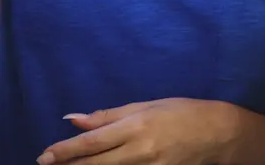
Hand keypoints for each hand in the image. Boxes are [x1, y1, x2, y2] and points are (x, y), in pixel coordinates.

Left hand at [39, 98, 234, 163]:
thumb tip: (74, 118)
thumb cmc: (181, 113)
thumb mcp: (145, 106)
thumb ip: (108, 116)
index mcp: (136, 126)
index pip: (92, 141)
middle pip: (96, 164)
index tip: (44, 156)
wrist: (220, 135)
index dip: (66, 150)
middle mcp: (140, 151)